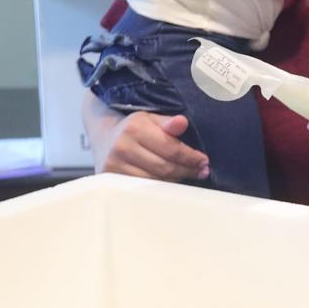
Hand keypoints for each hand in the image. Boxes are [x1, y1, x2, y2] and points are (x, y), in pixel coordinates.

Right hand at [94, 110, 209, 181]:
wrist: (105, 137)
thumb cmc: (134, 128)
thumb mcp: (151, 118)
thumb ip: (168, 122)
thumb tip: (182, 122)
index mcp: (135, 129)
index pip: (171, 148)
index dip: (190, 157)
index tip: (203, 161)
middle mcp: (123, 147)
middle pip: (164, 167)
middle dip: (187, 170)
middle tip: (201, 171)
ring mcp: (115, 166)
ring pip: (155, 181)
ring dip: (175, 180)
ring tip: (187, 176)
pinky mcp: (112, 179)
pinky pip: (142, 189)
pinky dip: (159, 187)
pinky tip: (169, 183)